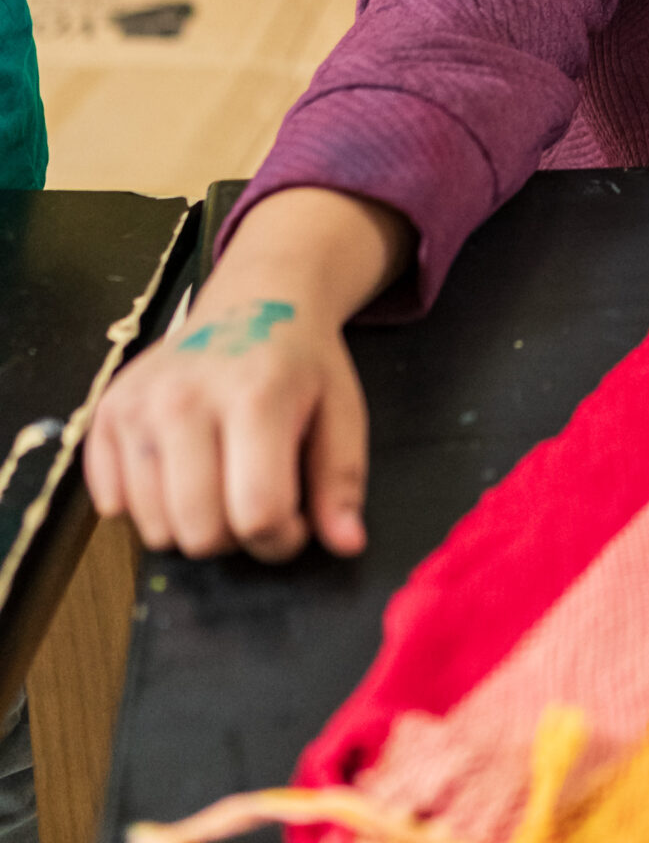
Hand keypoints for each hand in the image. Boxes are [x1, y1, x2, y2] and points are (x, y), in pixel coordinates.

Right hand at [85, 188, 411, 561]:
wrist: (254, 299)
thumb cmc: (300, 361)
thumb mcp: (342, 411)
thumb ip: (343, 481)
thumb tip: (347, 543)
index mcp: (254, 396)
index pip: (258, 514)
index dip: (282, 539)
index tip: (294, 519)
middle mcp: (185, 400)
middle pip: (201, 531)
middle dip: (237, 537)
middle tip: (255, 497)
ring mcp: (138, 406)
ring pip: (155, 528)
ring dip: (192, 524)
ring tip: (220, 481)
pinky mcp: (106, 412)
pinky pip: (111, 505)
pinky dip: (146, 505)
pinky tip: (179, 470)